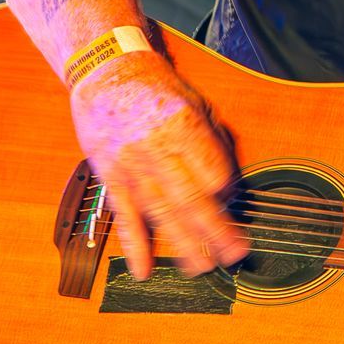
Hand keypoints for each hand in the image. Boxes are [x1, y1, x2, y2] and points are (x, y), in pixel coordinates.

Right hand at [70, 54, 247, 278]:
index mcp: (182, 125)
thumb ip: (213, 142)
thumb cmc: (157, 90)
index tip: (238, 203)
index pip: (214, 173)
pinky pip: (123, 217)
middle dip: (216, 232)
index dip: (230, 193)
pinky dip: (134, 246)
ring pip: (160, 214)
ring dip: (183, 245)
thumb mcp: (195, 103)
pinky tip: (144, 270)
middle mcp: (155, 148)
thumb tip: (230, 184)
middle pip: (191, 200)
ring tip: (201, 268)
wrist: (106, 73)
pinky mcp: (110, 177)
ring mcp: (130, 166)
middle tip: (235, 254)